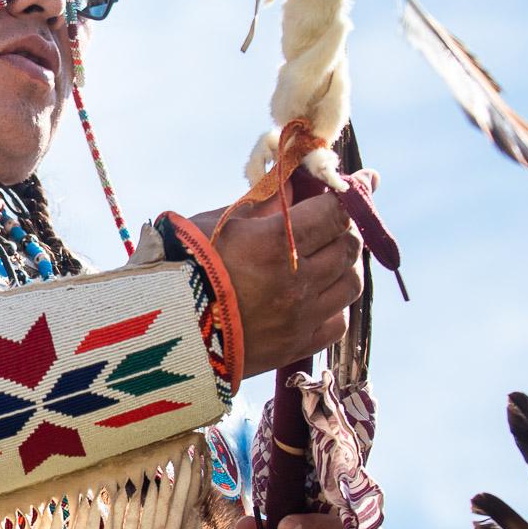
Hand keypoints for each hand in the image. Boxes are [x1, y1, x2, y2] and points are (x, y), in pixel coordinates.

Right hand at [192, 172, 373, 375]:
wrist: (164, 329)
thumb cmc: (184, 264)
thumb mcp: (218, 221)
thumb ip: (263, 202)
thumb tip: (294, 183)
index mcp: (279, 241)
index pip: (338, 211)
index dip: (353, 193)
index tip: (363, 182)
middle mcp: (299, 279)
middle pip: (349, 246)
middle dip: (345, 228)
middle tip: (332, 221)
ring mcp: (301, 316)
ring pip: (351, 283)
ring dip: (344, 265)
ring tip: (325, 258)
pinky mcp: (297, 346)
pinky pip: (337, 321)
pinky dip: (334, 303)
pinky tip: (315, 295)